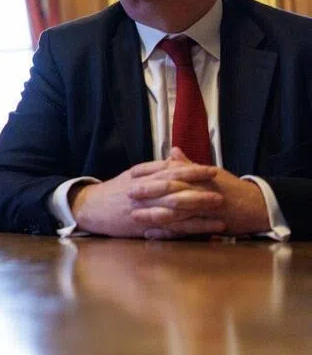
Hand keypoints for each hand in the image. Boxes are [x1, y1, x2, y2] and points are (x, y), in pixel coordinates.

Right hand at [70, 153, 222, 237]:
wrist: (90, 208)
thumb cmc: (113, 192)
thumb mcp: (131, 175)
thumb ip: (153, 168)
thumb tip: (174, 160)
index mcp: (141, 177)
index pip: (170, 170)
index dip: (192, 170)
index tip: (212, 169)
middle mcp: (144, 191)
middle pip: (175, 188)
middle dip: (200, 189)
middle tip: (222, 189)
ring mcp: (144, 209)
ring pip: (175, 209)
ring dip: (198, 210)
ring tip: (219, 210)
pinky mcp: (143, 226)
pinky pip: (169, 228)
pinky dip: (188, 229)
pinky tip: (204, 231)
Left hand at [129, 148, 269, 238]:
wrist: (257, 206)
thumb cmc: (231, 188)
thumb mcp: (210, 172)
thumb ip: (188, 165)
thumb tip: (172, 151)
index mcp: (198, 177)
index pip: (169, 172)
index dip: (149, 174)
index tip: (131, 175)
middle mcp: (199, 191)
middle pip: (170, 191)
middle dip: (148, 193)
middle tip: (128, 194)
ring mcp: (203, 209)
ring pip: (174, 212)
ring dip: (153, 214)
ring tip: (134, 217)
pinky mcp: (207, 225)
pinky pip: (184, 230)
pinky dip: (167, 233)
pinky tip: (151, 235)